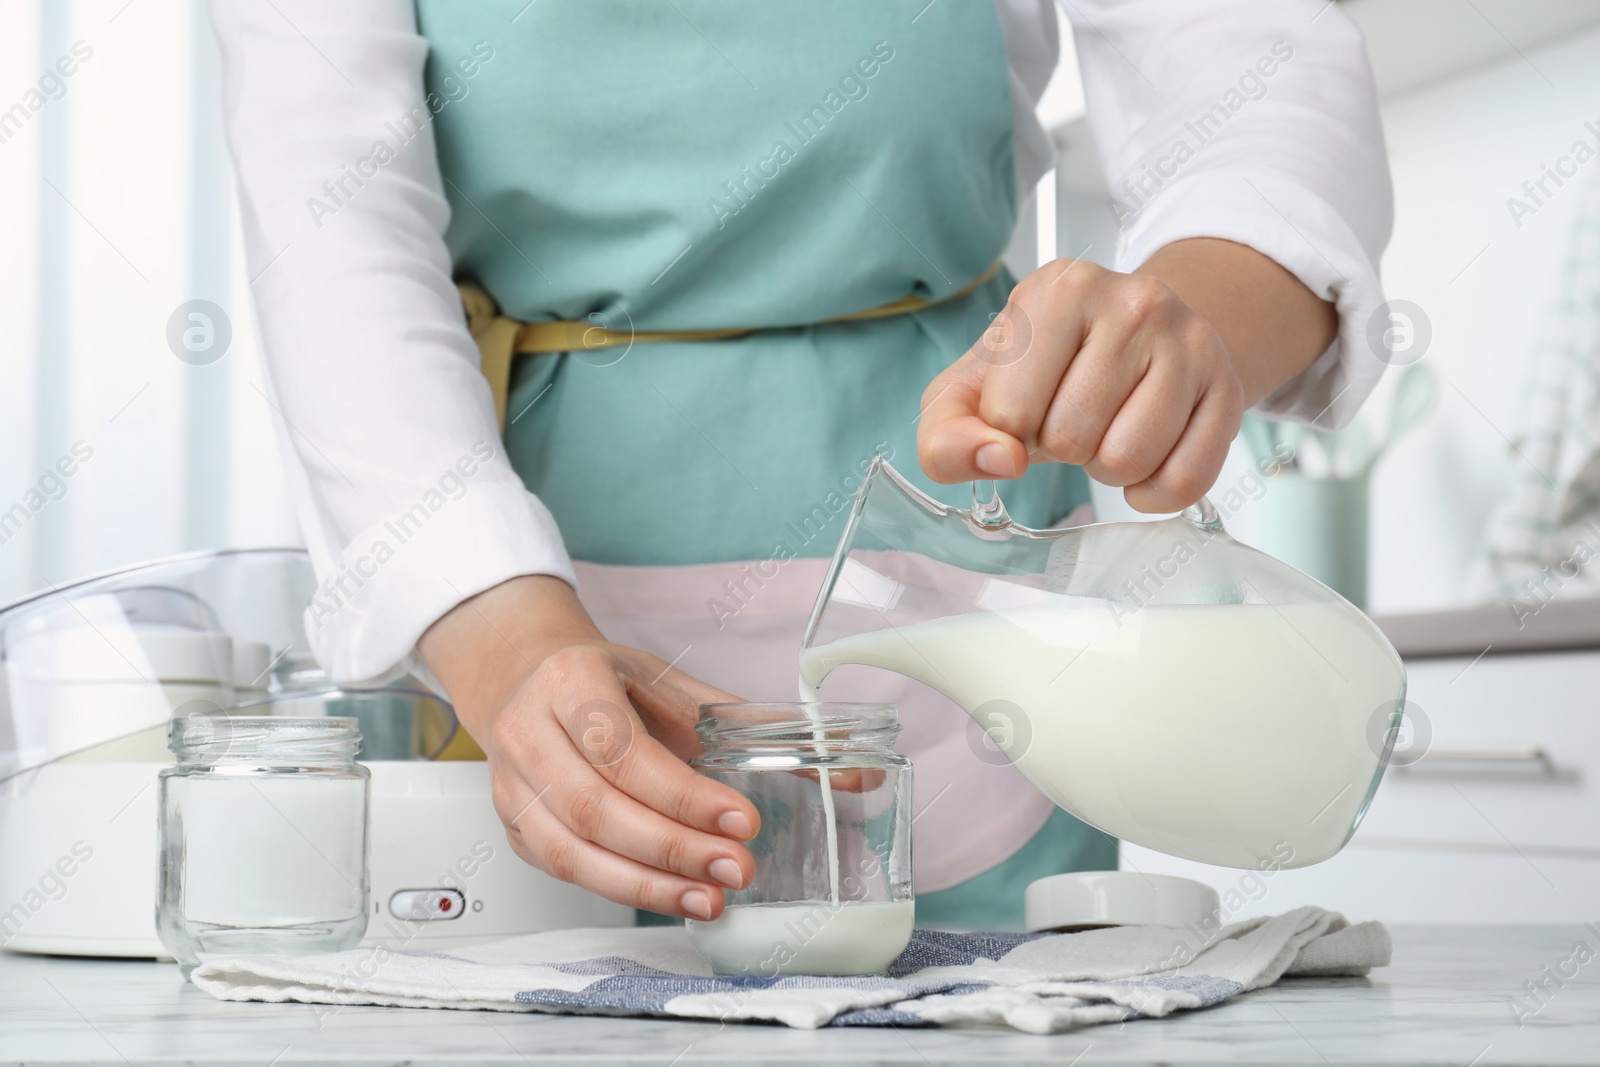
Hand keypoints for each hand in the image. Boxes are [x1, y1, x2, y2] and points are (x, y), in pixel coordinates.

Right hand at [419, 576, 759, 920]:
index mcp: (571, 679)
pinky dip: (623, 889)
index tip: (742, 822)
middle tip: (735, 868)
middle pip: (595, 807)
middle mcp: (527, 730)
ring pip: (573, 851)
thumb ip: (756, 729)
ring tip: (710, 898)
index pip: (622, 749)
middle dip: (672, 848)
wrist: (532, 679)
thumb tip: (851, 776)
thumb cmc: (610, 684)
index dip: (683, 795)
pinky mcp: (514, 827)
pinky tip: (673, 895)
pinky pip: (565, 871)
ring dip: (648, 884)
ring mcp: (512, 784)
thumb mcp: (675, 687)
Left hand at [919, 257, 1245, 512]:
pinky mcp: (1228, 388)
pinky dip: (1153, 491)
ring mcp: (1190, 342)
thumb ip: (946, 436)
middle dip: (1062, 447)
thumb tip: (999, 460)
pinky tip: (1145, 455)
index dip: (1009, 431)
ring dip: (1106, 466)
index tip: (1026, 403)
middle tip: (1072, 413)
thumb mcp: (970, 392)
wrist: (1133, 339)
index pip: (1010, 413)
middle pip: (1072, 440)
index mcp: (1058, 289)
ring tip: (1107, 425)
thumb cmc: (1043, 368)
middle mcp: (1133, 301)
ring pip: (1129, 461)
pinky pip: (1184, 481)